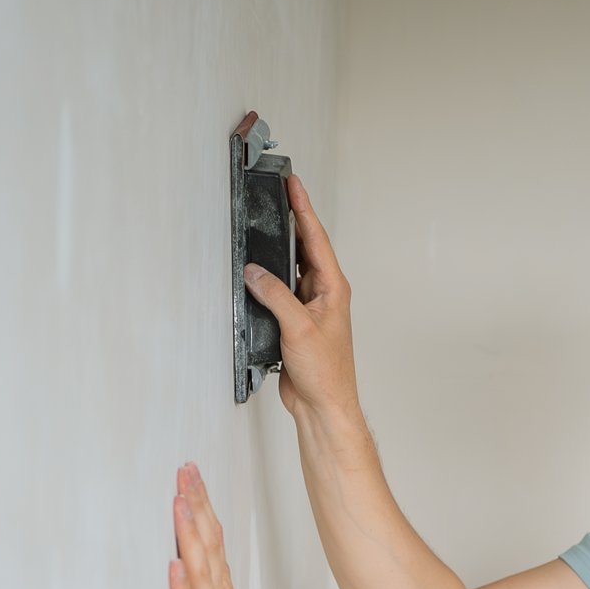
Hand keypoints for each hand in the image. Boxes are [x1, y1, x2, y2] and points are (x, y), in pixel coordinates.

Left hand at [167, 462, 266, 588]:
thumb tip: (183, 559)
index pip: (211, 542)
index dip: (201, 506)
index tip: (191, 473)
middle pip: (208, 547)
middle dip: (196, 507)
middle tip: (186, 471)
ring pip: (201, 575)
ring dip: (191, 537)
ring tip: (180, 503)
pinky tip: (175, 569)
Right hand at [244, 170, 359, 422]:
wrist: (323, 403)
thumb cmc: (326, 372)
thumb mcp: (299, 328)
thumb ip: (276, 296)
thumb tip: (256, 272)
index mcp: (333, 288)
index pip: (316, 239)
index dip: (304, 209)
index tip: (294, 185)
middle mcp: (324, 293)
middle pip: (306, 247)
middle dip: (294, 219)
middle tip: (282, 193)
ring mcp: (310, 306)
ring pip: (293, 268)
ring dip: (282, 248)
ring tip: (270, 222)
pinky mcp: (296, 320)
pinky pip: (281, 289)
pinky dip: (270, 277)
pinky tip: (259, 271)